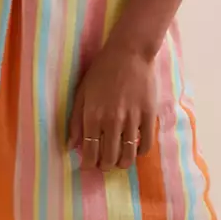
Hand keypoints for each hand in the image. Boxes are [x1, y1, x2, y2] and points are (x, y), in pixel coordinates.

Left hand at [67, 42, 158, 169]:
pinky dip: (140, 152)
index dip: (89, 165)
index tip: (88, 166)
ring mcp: (132, 119)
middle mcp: (112, 121)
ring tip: (120, 162)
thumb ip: (75, 121)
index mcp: (93, 116)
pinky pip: (146, 144)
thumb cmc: (102, 71)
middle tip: (104, 164)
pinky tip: (135, 149)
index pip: (90, 153)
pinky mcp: (149, 115)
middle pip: (109, 158)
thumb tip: (71, 146)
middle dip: (105, 166)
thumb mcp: (82, 93)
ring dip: (123, 163)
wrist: (129, 53)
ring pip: (128, 155)